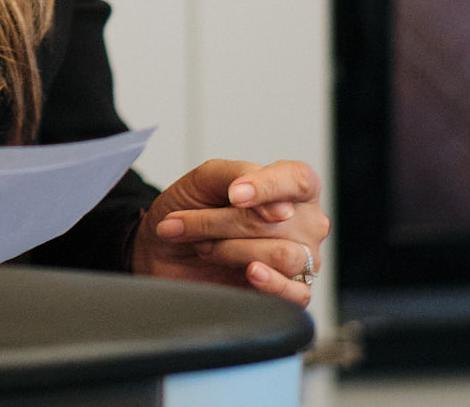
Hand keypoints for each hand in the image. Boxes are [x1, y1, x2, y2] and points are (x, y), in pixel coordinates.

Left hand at [129, 158, 327, 307]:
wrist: (166, 249)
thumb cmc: (191, 208)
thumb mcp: (207, 178)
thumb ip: (242, 175)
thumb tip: (280, 209)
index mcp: (292, 186)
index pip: (299, 180)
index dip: (267, 187)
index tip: (233, 196)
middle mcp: (304, 223)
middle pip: (280, 221)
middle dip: (222, 222)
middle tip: (186, 224)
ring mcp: (302, 259)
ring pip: (283, 255)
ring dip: (231, 250)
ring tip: (205, 248)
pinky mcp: (291, 292)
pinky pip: (298, 293)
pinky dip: (272, 283)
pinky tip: (251, 273)